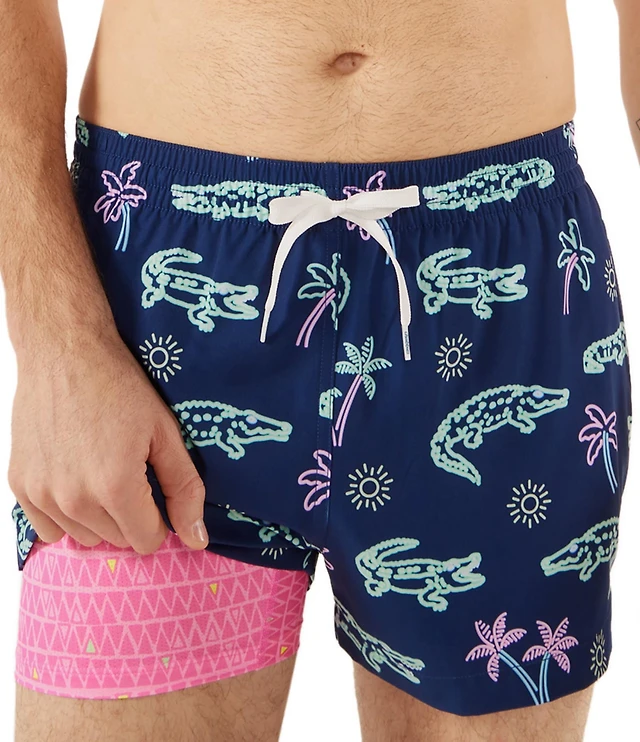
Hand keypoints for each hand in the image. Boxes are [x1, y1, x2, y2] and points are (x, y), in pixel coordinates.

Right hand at [7, 329, 208, 553]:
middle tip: (131, 471)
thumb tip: (197, 539)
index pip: (146, 540)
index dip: (159, 521)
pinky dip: (66, 515)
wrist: (65, 352)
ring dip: (99, 517)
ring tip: (103, 472)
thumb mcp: (165, 434)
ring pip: (84, 536)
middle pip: (117, 539)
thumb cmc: (118, 387)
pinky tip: (76, 480)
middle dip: (132, 516)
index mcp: (116, 486)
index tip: (156, 494)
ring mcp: (42, 493)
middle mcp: (74, 498)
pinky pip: (48, 529)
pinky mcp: (20, 485)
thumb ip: (184, 489)